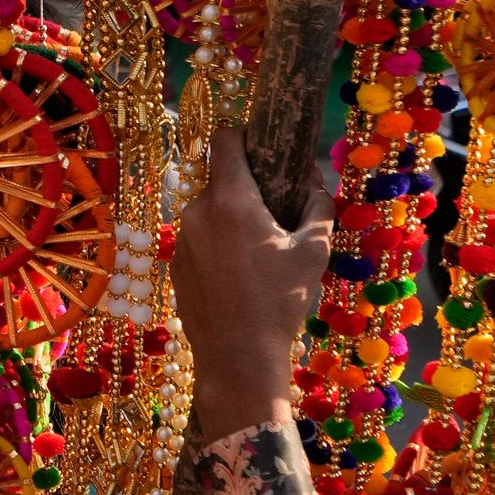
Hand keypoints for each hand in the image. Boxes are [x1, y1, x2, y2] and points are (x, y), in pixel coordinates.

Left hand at [172, 125, 330, 444]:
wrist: (238, 358)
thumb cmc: (280, 302)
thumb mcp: (314, 251)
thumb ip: (318, 208)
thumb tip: (317, 187)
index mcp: (230, 201)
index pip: (226, 141)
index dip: (245, 136)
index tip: (265, 147)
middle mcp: (197, 213)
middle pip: (222, 182)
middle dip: (248, 190)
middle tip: (278, 213)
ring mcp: (181, 241)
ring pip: (210, 213)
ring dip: (233, 221)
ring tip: (262, 252)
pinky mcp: (175, 266)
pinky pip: (200, 241)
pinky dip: (219, 246)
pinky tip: (240, 275)